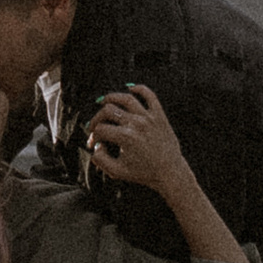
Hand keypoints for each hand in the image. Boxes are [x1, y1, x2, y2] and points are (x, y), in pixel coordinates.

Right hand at [86, 83, 187, 197]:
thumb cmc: (143, 173)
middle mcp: (136, 124)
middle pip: (108, 110)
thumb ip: (100, 160)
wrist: (170, 172)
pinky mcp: (159, 115)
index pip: (100, 129)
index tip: (94, 143)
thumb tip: (96, 146)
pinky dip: (140, 89)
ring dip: (111, 97)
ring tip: (104, 101)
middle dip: (97, 118)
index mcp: (126, 137)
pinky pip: (150, 95)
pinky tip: (130, 89)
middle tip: (95, 126)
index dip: (92, 136)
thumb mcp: (117, 172)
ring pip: (126, 98)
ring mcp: (149, 117)